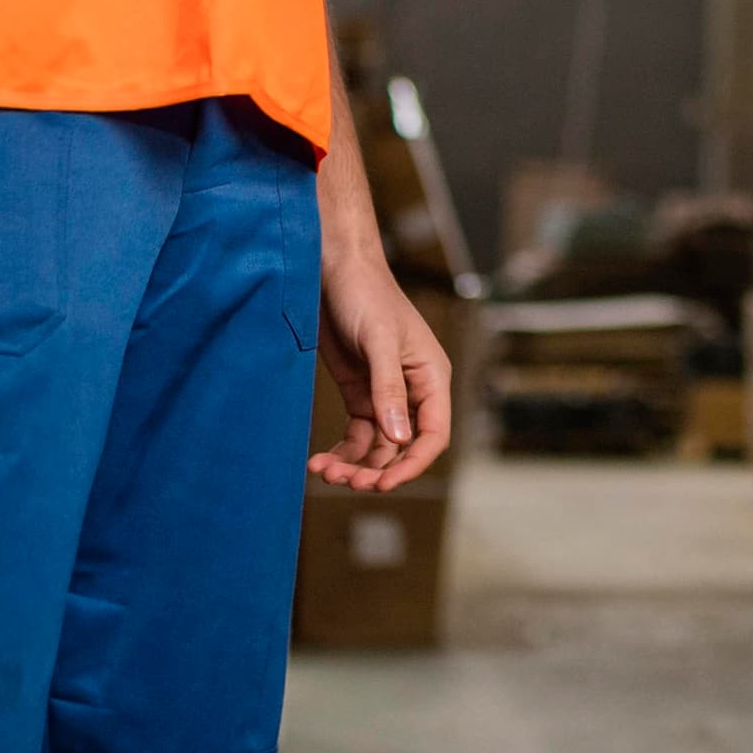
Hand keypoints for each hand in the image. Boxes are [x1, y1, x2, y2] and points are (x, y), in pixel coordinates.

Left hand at [312, 265, 453, 493]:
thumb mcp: (380, 341)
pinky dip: (341, 451)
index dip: (412, 464)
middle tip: (346, 482)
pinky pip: (356, 435)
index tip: (384, 484)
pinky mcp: (358, 392)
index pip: (433, 434)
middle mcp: (411, 391)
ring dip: (354, 465)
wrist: (332, 268)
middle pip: (402, 448)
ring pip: (377, 447)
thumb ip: (389, 389)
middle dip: (377, 470)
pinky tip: (319, 459)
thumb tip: (399, 438)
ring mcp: (383, 394)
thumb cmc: (366, 293)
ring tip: (325, 471)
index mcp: (431, 377)